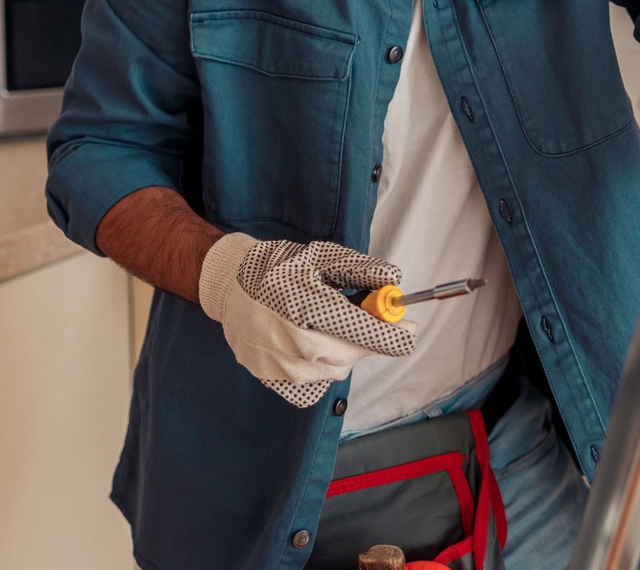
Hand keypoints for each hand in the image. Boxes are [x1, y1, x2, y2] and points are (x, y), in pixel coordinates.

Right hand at [198, 233, 416, 406]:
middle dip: (368, 339)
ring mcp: (280, 366)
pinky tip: (308, 343)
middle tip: (367, 319)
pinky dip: (321, 366)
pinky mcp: (271, 379)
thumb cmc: (279, 268)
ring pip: (336, 370)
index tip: (410, 330)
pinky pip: (314, 383)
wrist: (230, 286)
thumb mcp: (321, 257)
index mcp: (307, 307)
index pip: (366, 334)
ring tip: (326, 324)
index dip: (395, 335)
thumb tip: (394, 282)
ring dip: (343, 350)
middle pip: (355, 355)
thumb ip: (361, 270)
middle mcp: (293, 342)